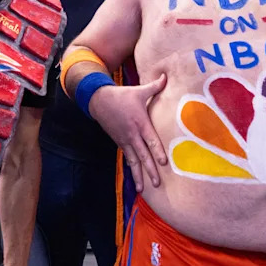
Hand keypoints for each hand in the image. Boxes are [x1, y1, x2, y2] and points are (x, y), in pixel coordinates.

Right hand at [88, 74, 167, 192]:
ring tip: (142, 189)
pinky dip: (131, 169)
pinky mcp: (120, 142)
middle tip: (157, 184)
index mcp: (140, 123)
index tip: (163, 163)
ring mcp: (125, 140)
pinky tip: (135, 180)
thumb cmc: (122, 96)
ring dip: (139, 175)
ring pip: (133, 161)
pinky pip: (127, 158)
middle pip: (143, 155)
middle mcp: (133, 135)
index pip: (151, 140)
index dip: (157, 151)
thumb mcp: (139, 90)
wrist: (99, 101)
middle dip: (150, 170)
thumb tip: (166, 76)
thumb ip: (155, 87)